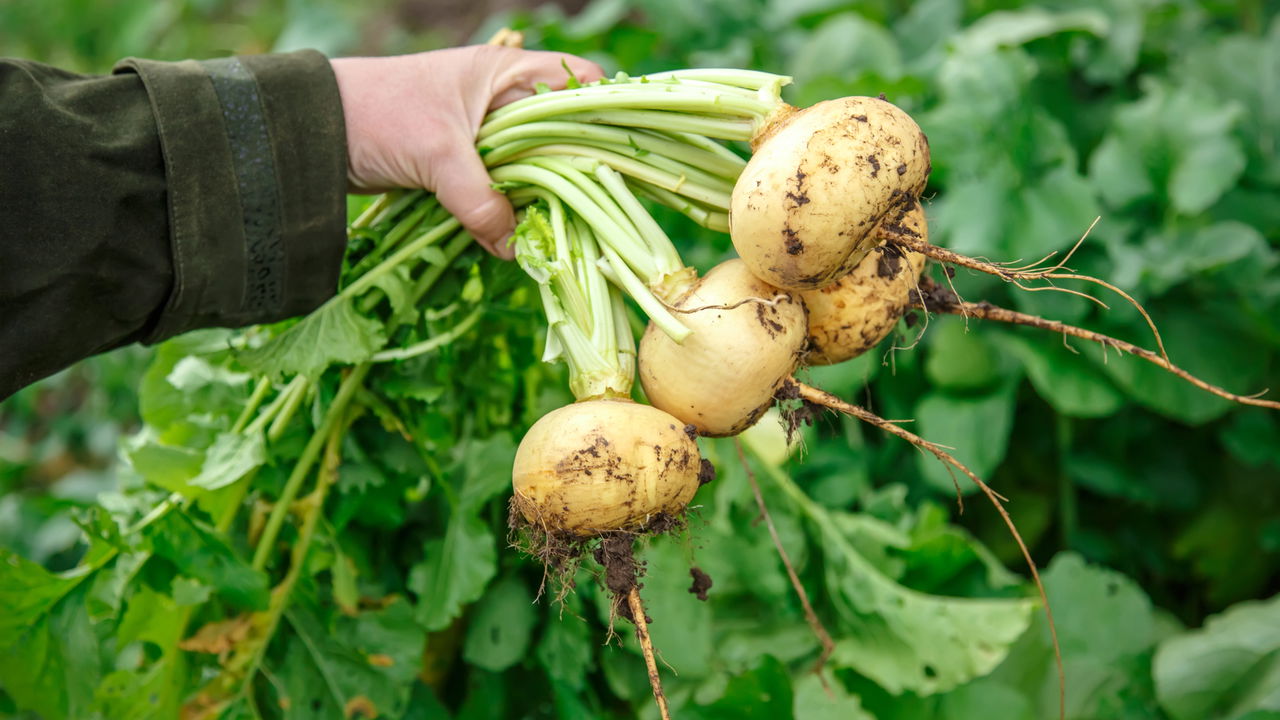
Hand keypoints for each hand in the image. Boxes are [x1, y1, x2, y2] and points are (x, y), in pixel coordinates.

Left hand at [331, 46, 603, 258]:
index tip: (619, 156)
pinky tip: (521, 235)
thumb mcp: (438, 156)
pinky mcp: (464, 166)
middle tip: (593, 208)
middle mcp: (503, 101)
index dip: (603, 114)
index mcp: (506, 73)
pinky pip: (503, 190)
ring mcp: (484, 135)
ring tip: (559, 229)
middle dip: (575, 171)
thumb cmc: (378, 116)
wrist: (312, 133)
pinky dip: (510, 211)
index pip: (578, 83)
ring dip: (540, 199)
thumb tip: (515, 249)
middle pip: (562, 135)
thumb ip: (481, 202)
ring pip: (534, 168)